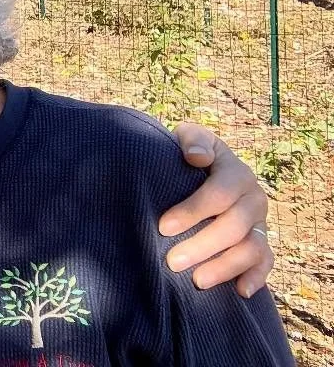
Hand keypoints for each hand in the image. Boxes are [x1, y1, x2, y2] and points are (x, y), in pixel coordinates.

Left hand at [159, 123, 272, 296]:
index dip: (192, 211)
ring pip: (252, 249)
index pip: (219, 194)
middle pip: (234, 227)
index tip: (163, 227)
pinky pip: (266, 263)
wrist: (201, 170)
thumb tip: (196, 157)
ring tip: (197, 280)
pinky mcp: (261, 243)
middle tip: (172, 261)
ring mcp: (259, 223)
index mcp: (236, 172)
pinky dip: (256, 277)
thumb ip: (192, 140)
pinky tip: (241, 292)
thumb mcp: (189, 138)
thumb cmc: (188, 154)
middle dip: (203, 246)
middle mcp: (253, 198)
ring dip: (225, 267)